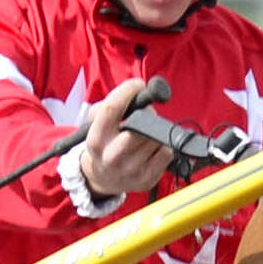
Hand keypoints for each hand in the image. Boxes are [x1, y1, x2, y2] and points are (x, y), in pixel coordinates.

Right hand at [79, 75, 171, 197]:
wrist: (105, 177)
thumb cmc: (105, 142)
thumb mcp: (95, 124)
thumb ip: (108, 106)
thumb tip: (136, 94)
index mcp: (96, 139)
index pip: (112, 109)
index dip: (127, 91)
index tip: (138, 84)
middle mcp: (112, 157)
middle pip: (139, 127)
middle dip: (147, 113)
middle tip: (147, 111)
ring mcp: (131, 170)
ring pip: (155, 138)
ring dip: (156, 129)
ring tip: (148, 130)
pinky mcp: (147, 179)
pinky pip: (166, 153)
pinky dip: (164, 145)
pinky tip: (153, 146)